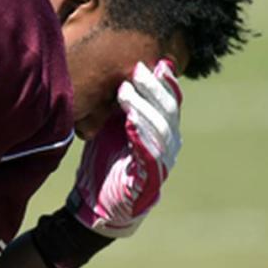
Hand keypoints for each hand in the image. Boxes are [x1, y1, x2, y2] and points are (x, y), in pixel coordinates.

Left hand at [68, 59, 181, 238]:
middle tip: (136, 71)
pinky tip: (129, 122)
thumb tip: (123, 73)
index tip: (154, 63)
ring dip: (142, 108)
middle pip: (169, 111)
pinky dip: (140, 136)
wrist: (96, 205)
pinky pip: (150, 154)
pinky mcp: (150, 182)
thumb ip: (122, 106)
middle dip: (153, 89)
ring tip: (124, 92)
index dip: (166, 82)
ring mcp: (162, 164)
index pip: (172, 102)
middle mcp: (169, 146)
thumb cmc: (104, 164)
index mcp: (164, 132)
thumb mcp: (112, 128)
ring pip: (160, 130)